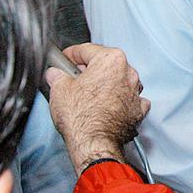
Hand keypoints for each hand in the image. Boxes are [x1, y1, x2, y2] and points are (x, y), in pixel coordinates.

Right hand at [46, 43, 150, 173]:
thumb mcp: (58, 89)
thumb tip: (55, 74)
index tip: (65, 59)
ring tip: (87, 96)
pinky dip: (118, 102)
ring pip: (118, 82)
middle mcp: (128, 73)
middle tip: (72, 79)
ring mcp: (136, 92)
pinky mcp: (138, 110)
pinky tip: (105, 107)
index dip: (71, 54)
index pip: (86, 49)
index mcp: (110, 60)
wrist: (94, 144)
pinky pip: (128, 100)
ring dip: (104, 86)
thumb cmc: (80, 117)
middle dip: (89, 70)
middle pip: (104, 65)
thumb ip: (57, 75)